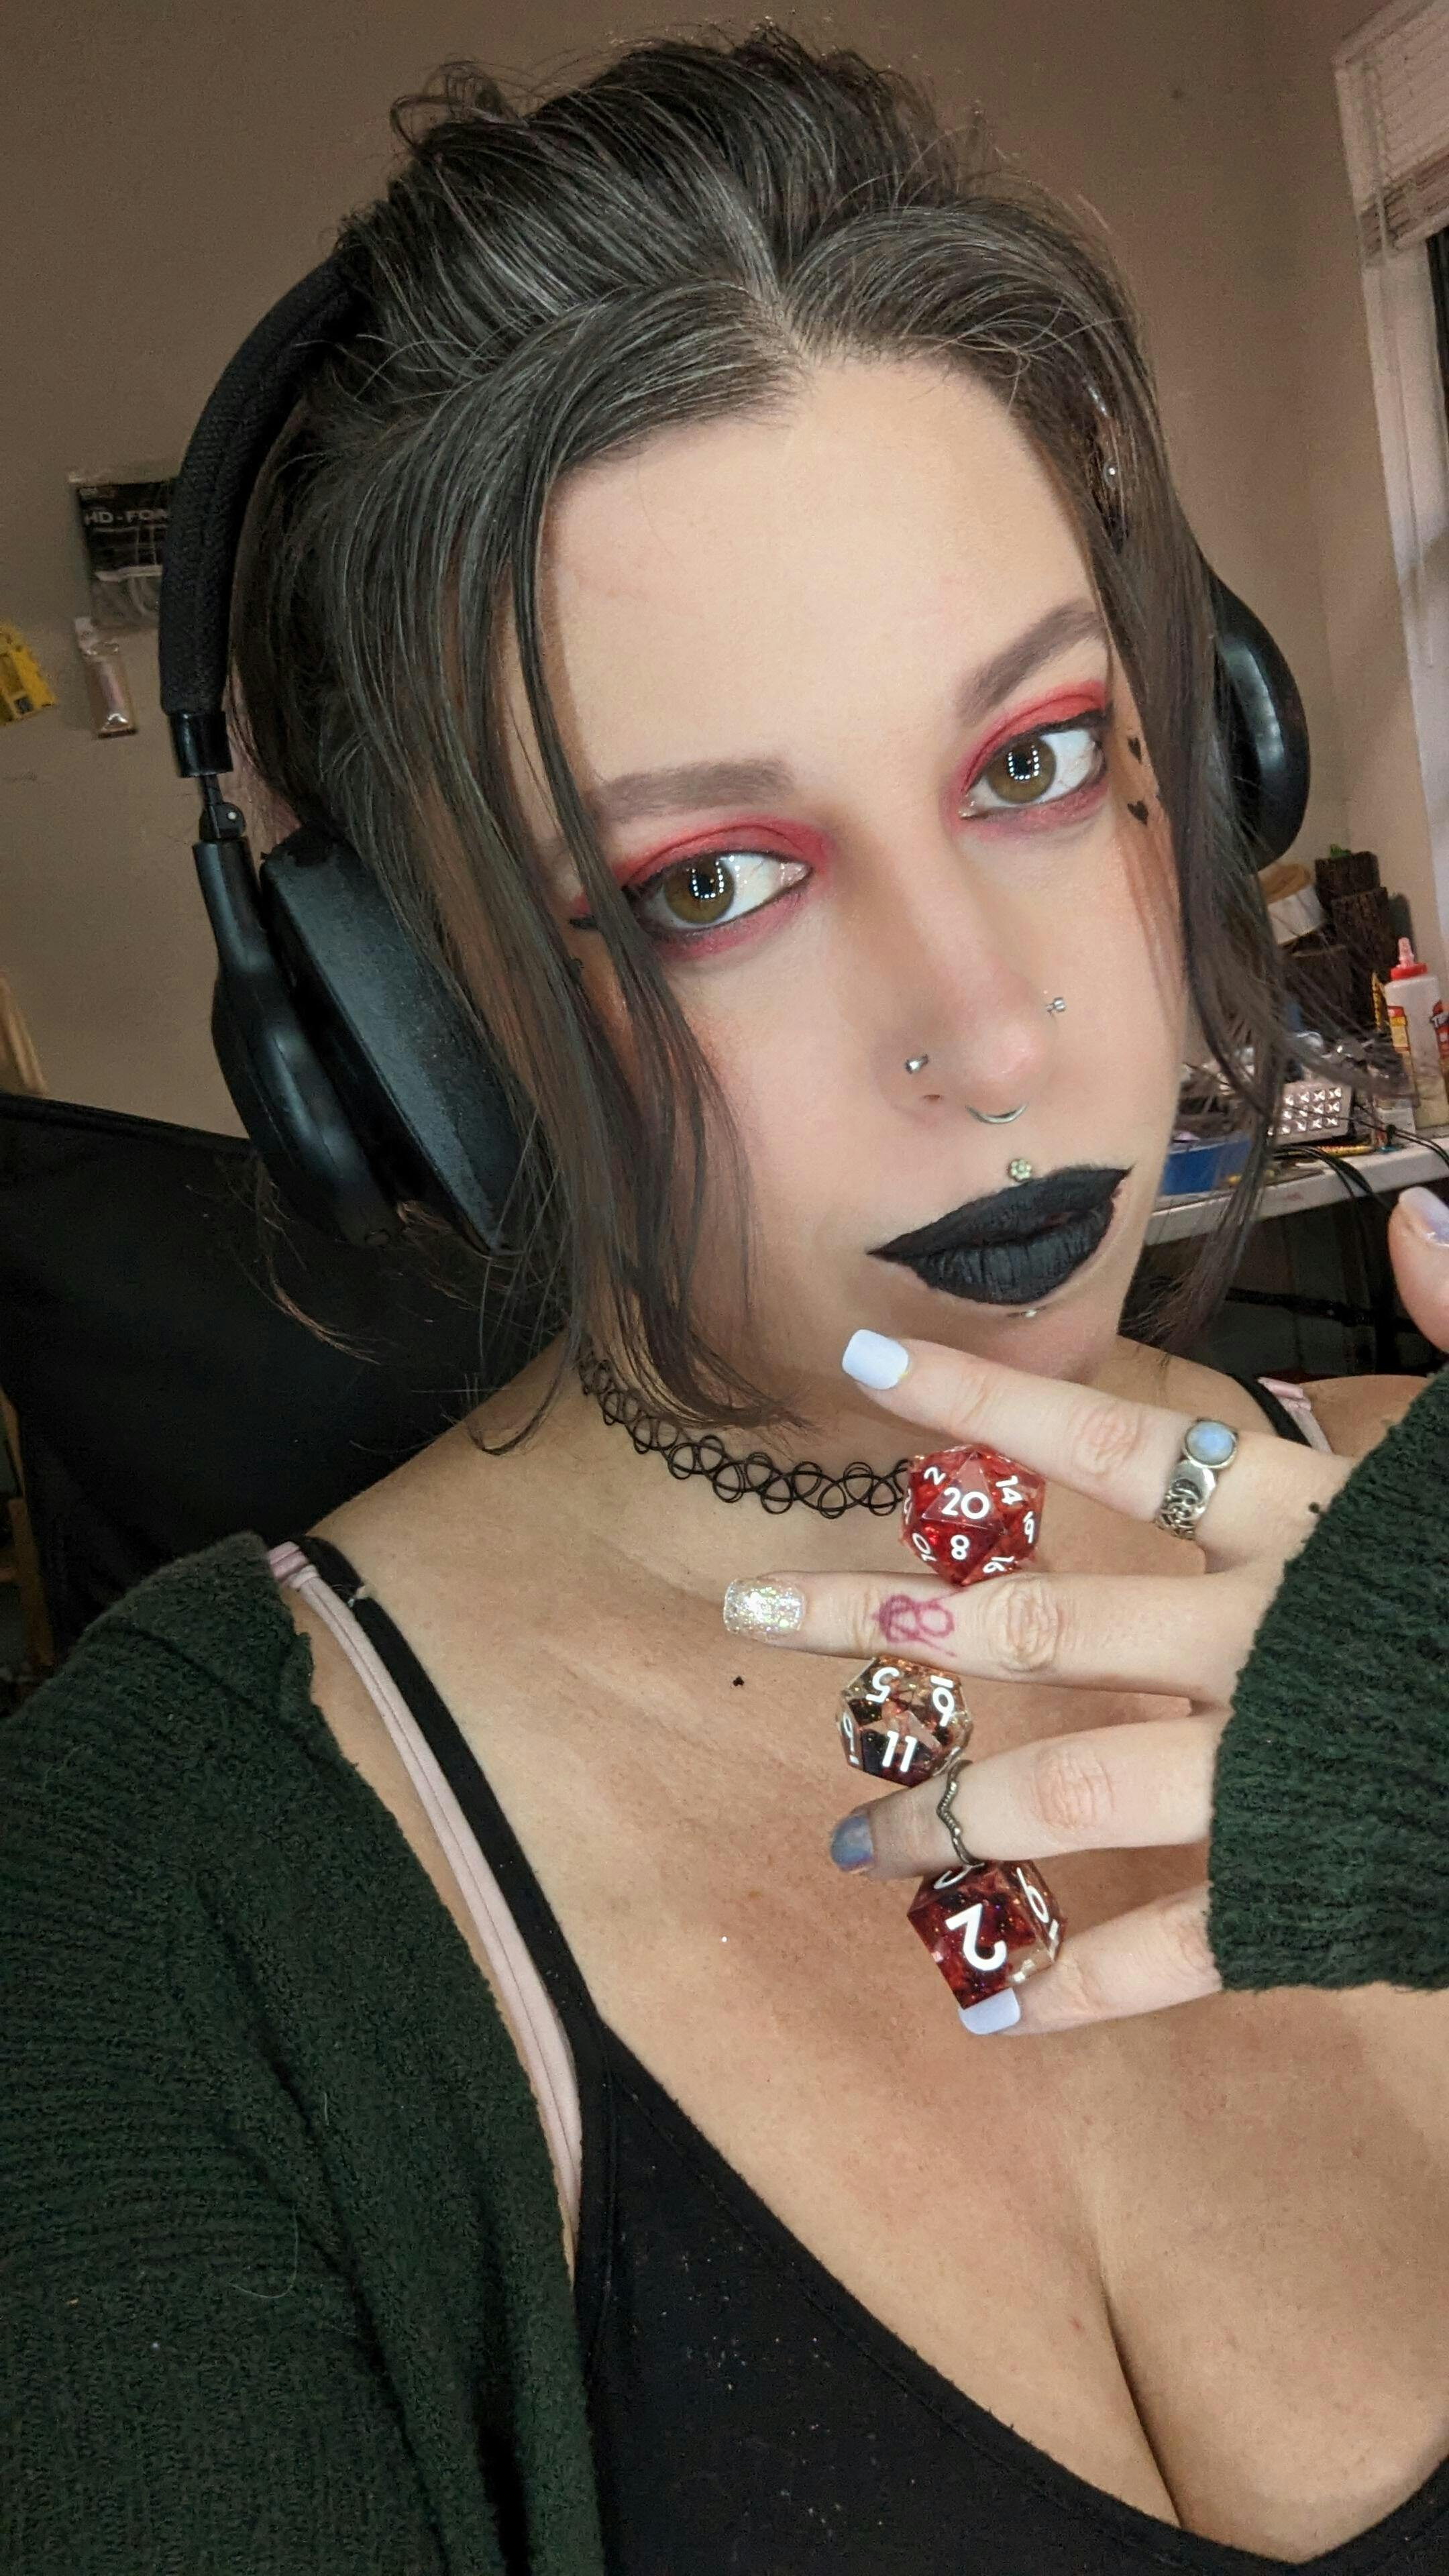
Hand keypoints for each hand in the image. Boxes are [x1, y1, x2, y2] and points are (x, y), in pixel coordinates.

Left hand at [726, 1182, 1448, 2034]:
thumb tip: (1429, 1214)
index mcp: (1312, 1532)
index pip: (1120, 1442)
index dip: (985, 1401)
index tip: (859, 1359)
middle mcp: (1260, 1648)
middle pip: (1032, 1628)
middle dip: (880, 1626)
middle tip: (748, 1615)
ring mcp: (1273, 1779)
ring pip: (1066, 1796)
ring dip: (945, 1815)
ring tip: (845, 1833)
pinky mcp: (1310, 1896)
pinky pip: (1173, 1955)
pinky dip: (1079, 1986)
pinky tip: (989, 2014)